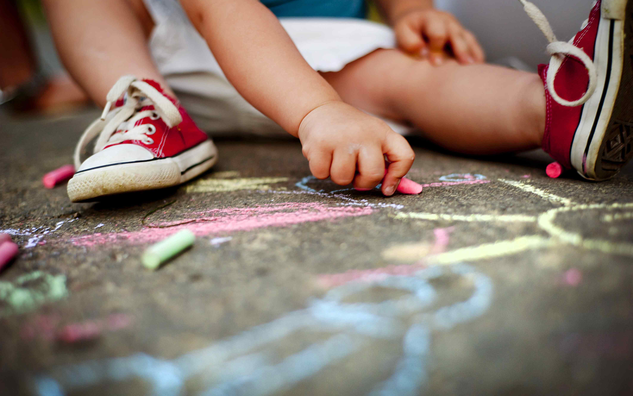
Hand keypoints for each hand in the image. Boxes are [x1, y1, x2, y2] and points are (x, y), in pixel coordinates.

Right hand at [298, 102, 414, 195]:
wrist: (319, 109)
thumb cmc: (350, 132)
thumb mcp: (372, 139)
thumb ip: (384, 163)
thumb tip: (389, 191)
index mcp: (383, 133)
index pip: (405, 156)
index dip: (398, 176)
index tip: (387, 188)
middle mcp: (365, 134)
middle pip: (373, 175)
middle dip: (362, 182)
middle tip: (354, 172)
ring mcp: (342, 138)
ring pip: (343, 178)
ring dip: (338, 176)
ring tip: (336, 159)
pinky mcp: (320, 143)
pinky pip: (322, 174)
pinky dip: (320, 170)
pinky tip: (323, 155)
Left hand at [393, 7, 484, 65]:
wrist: (417, 20)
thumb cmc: (408, 30)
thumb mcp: (402, 32)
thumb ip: (409, 41)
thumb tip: (421, 51)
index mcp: (431, 19)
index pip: (438, 32)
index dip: (437, 48)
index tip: (435, 63)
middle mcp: (447, 22)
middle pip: (457, 34)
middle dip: (460, 49)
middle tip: (464, 65)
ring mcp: (457, 28)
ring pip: (468, 39)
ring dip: (472, 53)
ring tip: (477, 68)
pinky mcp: (463, 36)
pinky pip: (473, 44)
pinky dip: (477, 55)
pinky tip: (480, 68)